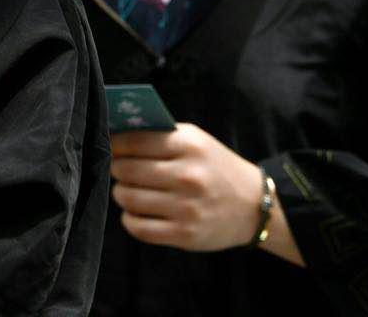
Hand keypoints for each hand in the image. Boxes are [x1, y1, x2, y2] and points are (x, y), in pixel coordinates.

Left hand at [109, 123, 262, 250]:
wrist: (255, 206)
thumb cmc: (214, 167)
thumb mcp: (194, 140)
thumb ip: (158, 133)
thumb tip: (113, 132)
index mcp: (189, 146)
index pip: (132, 141)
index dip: (114, 144)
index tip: (112, 147)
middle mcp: (188, 176)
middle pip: (125, 170)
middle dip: (117, 169)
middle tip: (121, 170)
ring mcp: (187, 208)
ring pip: (127, 197)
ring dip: (121, 193)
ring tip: (129, 190)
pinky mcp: (185, 234)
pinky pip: (138, 227)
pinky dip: (130, 219)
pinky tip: (137, 212)